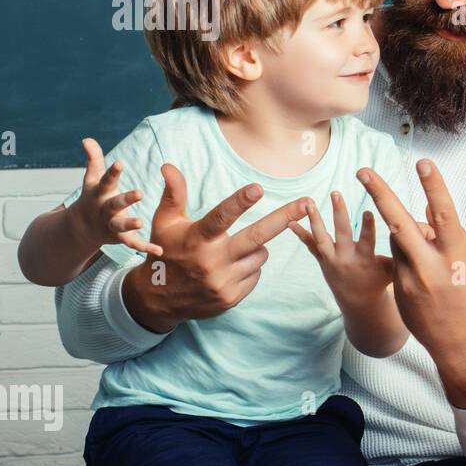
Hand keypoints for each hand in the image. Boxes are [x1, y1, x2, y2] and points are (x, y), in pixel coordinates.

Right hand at [65, 138, 162, 258]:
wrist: (82, 228)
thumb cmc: (92, 197)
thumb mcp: (92, 179)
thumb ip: (93, 160)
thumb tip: (87, 139)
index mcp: (100, 193)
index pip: (106, 181)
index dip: (112, 172)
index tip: (119, 163)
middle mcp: (104, 209)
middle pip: (114, 204)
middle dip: (125, 199)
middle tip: (139, 192)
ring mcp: (110, 224)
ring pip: (120, 225)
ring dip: (130, 224)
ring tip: (141, 221)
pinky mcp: (119, 238)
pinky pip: (132, 243)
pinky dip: (144, 247)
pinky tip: (159, 250)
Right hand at [120, 163, 308, 332]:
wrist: (159, 300)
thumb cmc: (166, 252)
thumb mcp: (165, 222)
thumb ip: (174, 194)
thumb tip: (169, 166)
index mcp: (196, 239)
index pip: (220, 218)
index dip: (239, 202)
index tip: (258, 188)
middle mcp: (211, 262)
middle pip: (256, 237)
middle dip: (284, 218)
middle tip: (307, 203)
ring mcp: (223, 282)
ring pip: (260, 255)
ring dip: (256, 247)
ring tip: (233, 249)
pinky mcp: (232, 297)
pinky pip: (256, 274)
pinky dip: (250, 266)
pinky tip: (231, 267)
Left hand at [289, 191, 396, 309]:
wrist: (359, 303)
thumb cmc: (381, 280)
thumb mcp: (394, 268)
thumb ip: (403, 249)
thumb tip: (425, 229)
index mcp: (366, 260)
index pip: (368, 241)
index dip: (368, 226)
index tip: (368, 210)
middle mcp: (347, 260)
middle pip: (342, 234)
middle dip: (339, 213)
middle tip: (336, 194)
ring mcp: (332, 261)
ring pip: (321, 239)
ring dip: (314, 220)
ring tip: (309, 202)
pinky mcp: (323, 261)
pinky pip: (310, 246)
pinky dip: (300, 234)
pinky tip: (289, 221)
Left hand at [358, 161, 465, 407]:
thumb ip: (448, 237)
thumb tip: (428, 211)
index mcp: (457, 257)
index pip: (444, 214)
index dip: (433, 187)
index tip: (422, 164)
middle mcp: (431, 267)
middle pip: (400, 223)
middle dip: (379, 194)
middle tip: (362, 171)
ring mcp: (412, 281)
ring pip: (398, 242)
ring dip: (407, 236)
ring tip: (430, 257)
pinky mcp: (400, 293)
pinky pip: (399, 263)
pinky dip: (409, 260)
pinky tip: (427, 282)